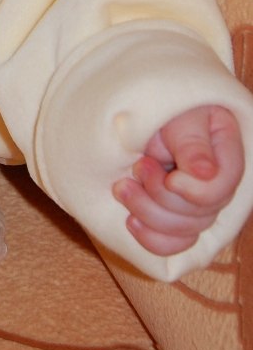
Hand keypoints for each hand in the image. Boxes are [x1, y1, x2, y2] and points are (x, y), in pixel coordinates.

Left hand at [113, 104, 244, 256]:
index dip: (195, 192)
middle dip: (161, 196)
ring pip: (183, 231)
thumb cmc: (164, 105)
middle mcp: (217, 185)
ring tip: (123, 186)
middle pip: (200, 214)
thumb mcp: (180, 117)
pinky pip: (172, 244)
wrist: (138, 111)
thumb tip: (205, 174)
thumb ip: (192, 143)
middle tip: (138, 166)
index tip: (170, 176)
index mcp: (226, 155)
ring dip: (148, 213)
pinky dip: (150, 238)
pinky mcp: (175, 217)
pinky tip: (130, 221)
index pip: (222, 188)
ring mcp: (197, 204)